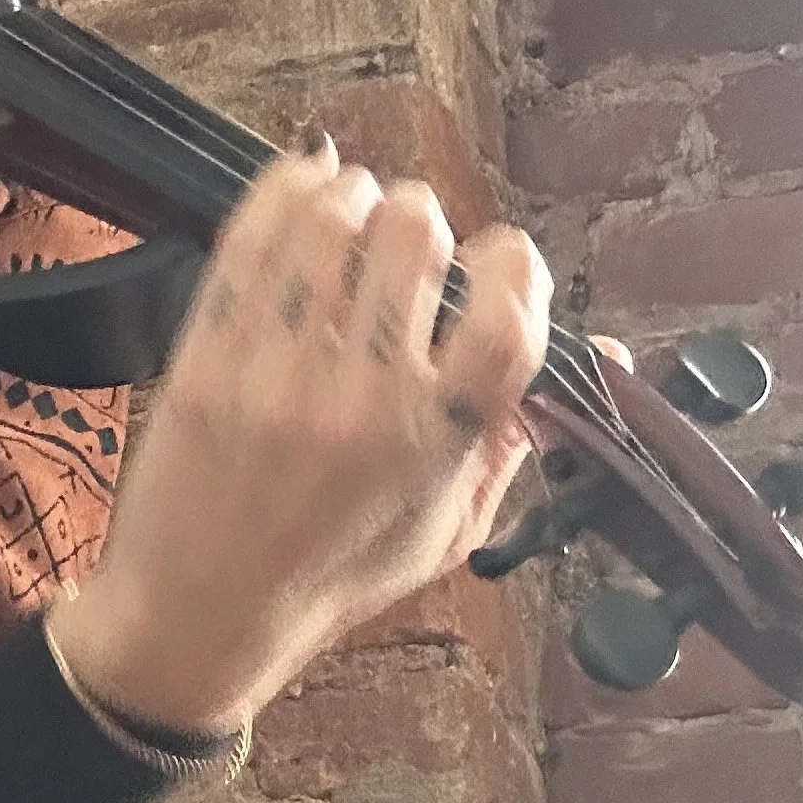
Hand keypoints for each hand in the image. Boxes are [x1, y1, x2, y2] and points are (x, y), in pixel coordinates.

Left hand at [50, 143, 551, 731]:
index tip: (495, 264)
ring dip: (354, 198)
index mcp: (439, 443)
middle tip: (409, 244)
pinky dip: (286, 190)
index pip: (510, 311)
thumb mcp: (449, 530)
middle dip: (425, 219)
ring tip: (353, 217)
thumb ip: (516, 439)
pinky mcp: (209, 354)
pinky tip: (304, 189)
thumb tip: (601, 358)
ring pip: (335, 218)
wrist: (201, 613)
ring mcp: (280, 373)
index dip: (515, 264)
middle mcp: (365, 401)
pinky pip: (253, 236)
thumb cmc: (332, 573)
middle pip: (419, 235)